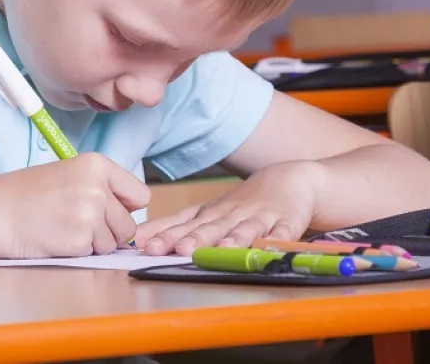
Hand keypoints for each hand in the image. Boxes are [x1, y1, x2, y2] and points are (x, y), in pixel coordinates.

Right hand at [0, 153, 149, 258]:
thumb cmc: (28, 193)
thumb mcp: (72, 173)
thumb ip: (106, 187)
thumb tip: (135, 211)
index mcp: (99, 165)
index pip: (140, 196)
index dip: (126, 208)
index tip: (108, 210)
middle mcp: (99, 188)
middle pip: (129, 224)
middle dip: (110, 230)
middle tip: (80, 223)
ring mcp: (90, 214)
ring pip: (113, 242)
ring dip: (94, 242)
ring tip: (65, 228)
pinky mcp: (79, 240)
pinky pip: (93, 253)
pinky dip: (78, 251)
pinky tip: (57, 238)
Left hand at [136, 161, 323, 255]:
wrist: (292, 179)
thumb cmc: (244, 202)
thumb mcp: (208, 210)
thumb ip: (175, 224)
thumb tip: (137, 238)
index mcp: (213, 213)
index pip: (186, 224)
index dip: (167, 234)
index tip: (146, 245)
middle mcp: (234, 215)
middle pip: (213, 227)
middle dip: (195, 238)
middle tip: (177, 249)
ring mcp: (261, 219)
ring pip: (245, 229)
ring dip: (233, 239)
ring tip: (220, 248)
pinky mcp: (287, 224)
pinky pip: (282, 234)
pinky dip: (275, 241)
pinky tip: (266, 248)